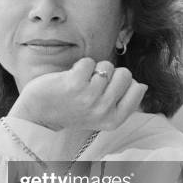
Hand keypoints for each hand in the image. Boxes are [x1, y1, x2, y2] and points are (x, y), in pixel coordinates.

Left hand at [8, 57, 147, 130]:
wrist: (40, 113)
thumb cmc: (72, 109)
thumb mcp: (101, 114)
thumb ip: (123, 102)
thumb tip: (143, 86)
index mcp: (114, 120)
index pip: (138, 88)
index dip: (123, 83)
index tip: (106, 92)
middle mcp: (103, 111)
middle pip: (125, 74)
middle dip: (110, 74)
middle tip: (92, 86)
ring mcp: (89, 98)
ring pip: (107, 66)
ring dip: (93, 70)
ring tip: (80, 83)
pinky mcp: (74, 84)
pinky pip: (89, 62)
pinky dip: (80, 65)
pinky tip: (70, 78)